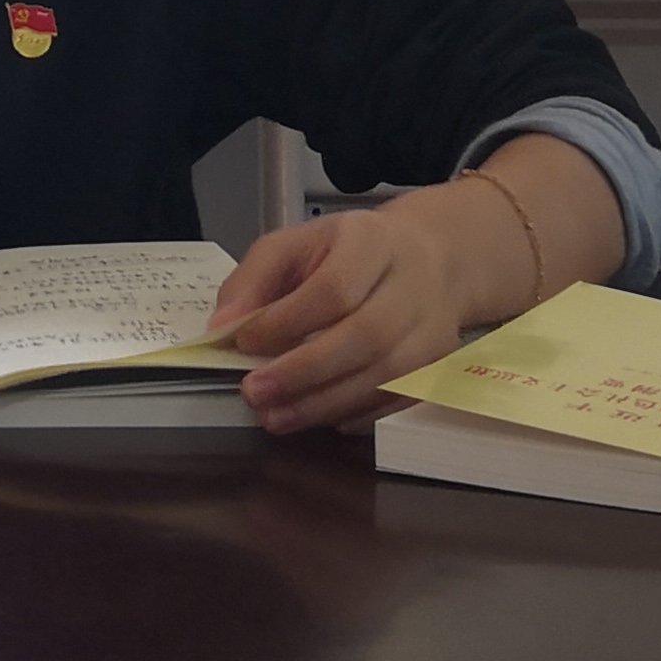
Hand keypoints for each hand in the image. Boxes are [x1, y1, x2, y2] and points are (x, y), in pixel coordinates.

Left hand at [210, 190, 520, 434]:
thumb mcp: (293, 246)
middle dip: (304, 372)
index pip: (335, 288)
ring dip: (324, 404)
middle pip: (365, 337)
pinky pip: (397, 401)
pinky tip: (317, 418)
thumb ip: (252, 281)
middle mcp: (413, 286)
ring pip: (384, 377)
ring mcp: (432, 331)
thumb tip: (222, 329)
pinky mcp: (438, 367)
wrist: (428, 260)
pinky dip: (355, 415)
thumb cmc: (347, 253)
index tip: (244, 342)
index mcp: (372, 241)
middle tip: (255, 394)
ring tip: (275, 417)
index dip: (288, 321)